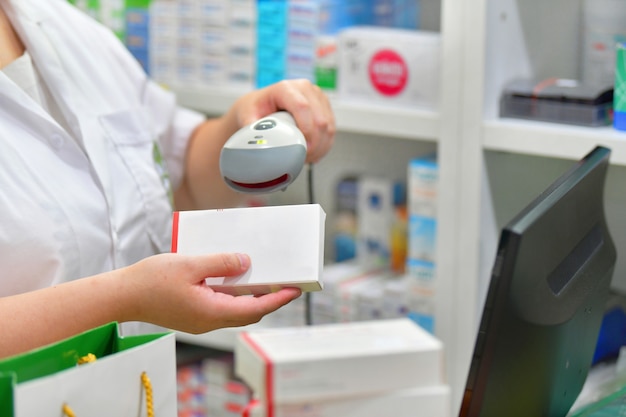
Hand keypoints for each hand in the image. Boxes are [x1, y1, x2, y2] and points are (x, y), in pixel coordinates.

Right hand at [121, 252, 301, 332]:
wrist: (121, 296)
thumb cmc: (151, 280)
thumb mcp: (190, 264)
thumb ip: (221, 262)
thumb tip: (245, 262)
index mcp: (211, 311)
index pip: (255, 309)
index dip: (278, 299)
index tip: (295, 289)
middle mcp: (209, 321)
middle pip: (248, 312)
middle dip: (270, 298)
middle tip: (286, 283)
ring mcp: (201, 320)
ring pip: (235, 310)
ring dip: (252, 296)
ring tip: (266, 278)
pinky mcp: (193, 314)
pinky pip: (221, 306)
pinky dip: (235, 294)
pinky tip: (236, 278)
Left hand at [232, 79, 335, 163]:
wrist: (260, 105)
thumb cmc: (254, 109)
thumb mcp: (247, 117)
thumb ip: (252, 129)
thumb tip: (259, 143)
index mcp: (285, 88)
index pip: (303, 107)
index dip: (306, 130)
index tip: (302, 148)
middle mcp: (304, 89)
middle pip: (320, 119)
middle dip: (314, 144)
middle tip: (302, 159)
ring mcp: (317, 97)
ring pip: (329, 127)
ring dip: (320, 147)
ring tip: (306, 158)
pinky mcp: (324, 107)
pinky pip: (332, 130)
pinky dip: (324, 146)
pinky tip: (314, 154)